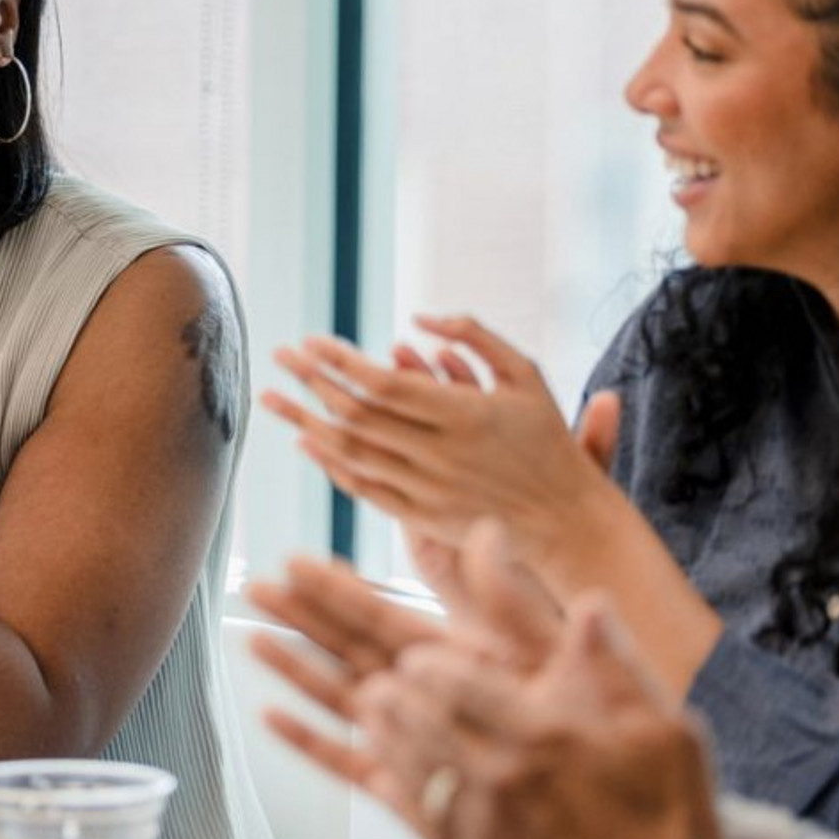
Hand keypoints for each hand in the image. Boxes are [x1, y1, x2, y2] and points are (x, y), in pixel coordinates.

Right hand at [249, 523, 561, 789]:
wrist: (609, 827)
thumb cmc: (589, 742)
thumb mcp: (547, 657)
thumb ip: (510, 600)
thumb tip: (486, 533)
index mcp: (459, 660)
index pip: (384, 618)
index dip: (339, 590)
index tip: (297, 562)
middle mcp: (430, 697)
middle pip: (351, 651)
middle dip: (302, 618)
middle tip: (256, 587)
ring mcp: (415, 743)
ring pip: (341, 699)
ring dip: (296, 669)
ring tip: (253, 638)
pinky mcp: (409, 793)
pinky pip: (348, 764)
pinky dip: (310, 742)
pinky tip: (273, 719)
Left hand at [260, 315, 620, 562]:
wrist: (567, 520)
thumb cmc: (547, 438)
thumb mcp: (526, 374)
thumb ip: (475, 337)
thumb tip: (417, 317)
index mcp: (465, 415)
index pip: (384, 384)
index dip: (341, 361)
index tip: (311, 341)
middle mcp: (440, 454)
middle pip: (357, 415)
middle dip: (310, 381)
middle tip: (279, 355)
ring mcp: (427, 490)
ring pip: (351, 453)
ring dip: (305, 422)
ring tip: (271, 397)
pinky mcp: (422, 518)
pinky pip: (363, 488)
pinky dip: (330, 464)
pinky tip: (305, 441)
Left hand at [352, 597, 727, 838]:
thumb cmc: (668, 826)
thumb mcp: (664, 732)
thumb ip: (615, 664)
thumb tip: (589, 603)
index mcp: (545, 736)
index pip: (457, 682)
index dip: (425, 664)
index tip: (414, 655)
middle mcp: (504, 777)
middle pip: (418, 717)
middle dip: (389, 688)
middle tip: (377, 674)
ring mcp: (482, 822)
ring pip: (406, 762)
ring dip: (379, 729)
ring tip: (370, 706)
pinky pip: (411, 813)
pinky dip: (386, 783)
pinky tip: (377, 766)